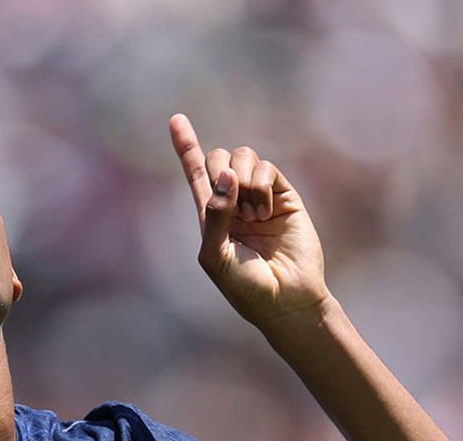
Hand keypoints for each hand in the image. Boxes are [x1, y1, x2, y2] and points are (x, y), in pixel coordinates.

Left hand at [169, 114, 330, 331]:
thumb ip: (214, 215)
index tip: (175, 119)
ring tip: (251, 216)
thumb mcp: (216, 256)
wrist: (286, 300)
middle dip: (217, 168)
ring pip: (242, 157)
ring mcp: (260, 197)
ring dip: (242, 181)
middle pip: (217, 157)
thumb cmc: (246, 287)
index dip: (185, 145)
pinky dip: (260, 186)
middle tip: (230, 201)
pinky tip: (264, 214)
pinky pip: (266, 169)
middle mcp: (234, 201)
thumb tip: (225, 173)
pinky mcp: (284, 195)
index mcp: (211, 215)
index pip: (195, 173)